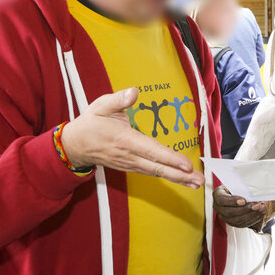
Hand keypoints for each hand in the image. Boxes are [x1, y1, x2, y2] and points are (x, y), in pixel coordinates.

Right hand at [60, 87, 204, 188]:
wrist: (75, 145)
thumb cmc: (91, 124)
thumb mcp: (100, 106)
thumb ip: (118, 99)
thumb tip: (133, 92)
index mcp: (125, 140)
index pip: (151, 150)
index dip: (169, 158)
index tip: (186, 164)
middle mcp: (129, 156)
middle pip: (158, 167)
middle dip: (180, 175)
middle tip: (199, 179)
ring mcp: (131, 164)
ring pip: (157, 173)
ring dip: (178, 178)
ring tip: (197, 182)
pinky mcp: (132, 167)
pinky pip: (153, 173)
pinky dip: (169, 177)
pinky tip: (183, 179)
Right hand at [213, 186, 266, 227]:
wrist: (235, 193)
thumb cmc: (236, 186)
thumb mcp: (236, 183)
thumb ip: (241, 187)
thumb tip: (253, 191)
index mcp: (217, 195)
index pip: (222, 200)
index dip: (232, 201)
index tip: (244, 200)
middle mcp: (218, 208)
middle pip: (230, 212)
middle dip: (245, 209)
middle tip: (257, 205)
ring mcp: (225, 217)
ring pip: (236, 220)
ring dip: (251, 215)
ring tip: (262, 209)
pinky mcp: (232, 223)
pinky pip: (242, 224)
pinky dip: (253, 219)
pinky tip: (260, 214)